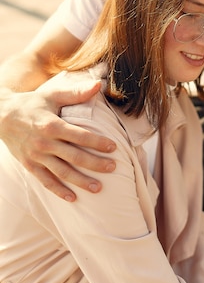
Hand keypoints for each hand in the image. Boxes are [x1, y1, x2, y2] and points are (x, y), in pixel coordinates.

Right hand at [0, 78, 115, 200]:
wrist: (1, 116)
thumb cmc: (32, 104)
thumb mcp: (52, 95)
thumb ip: (76, 93)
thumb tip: (99, 84)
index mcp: (52, 125)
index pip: (80, 135)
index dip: (98, 142)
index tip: (114, 147)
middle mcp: (44, 142)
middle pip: (74, 156)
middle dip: (95, 163)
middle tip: (113, 168)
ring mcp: (36, 156)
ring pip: (62, 172)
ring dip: (80, 181)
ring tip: (98, 188)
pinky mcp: (29, 165)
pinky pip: (45, 181)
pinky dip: (59, 191)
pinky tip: (73, 198)